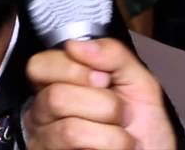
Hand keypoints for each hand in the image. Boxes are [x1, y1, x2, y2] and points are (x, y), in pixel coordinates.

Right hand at [24, 38, 174, 149]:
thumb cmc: (144, 130)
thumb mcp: (139, 83)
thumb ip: (114, 55)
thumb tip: (76, 45)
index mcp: (60, 85)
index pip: (40, 65)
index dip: (73, 69)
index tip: (104, 80)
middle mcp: (43, 113)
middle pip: (55, 95)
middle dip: (103, 104)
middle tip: (117, 114)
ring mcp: (45, 141)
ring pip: (69, 127)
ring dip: (111, 133)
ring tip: (120, 138)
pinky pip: (75, 144)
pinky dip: (109, 145)